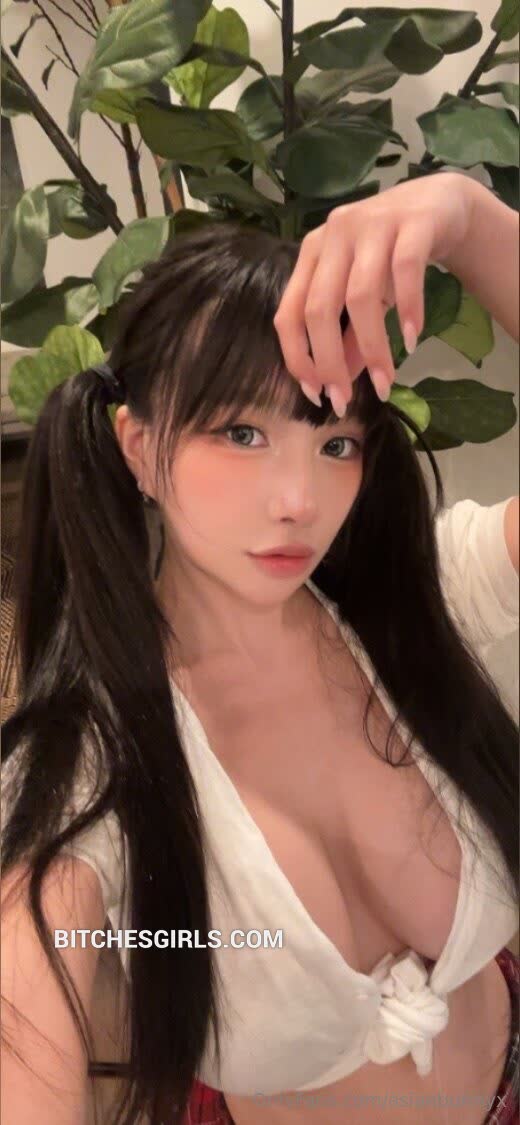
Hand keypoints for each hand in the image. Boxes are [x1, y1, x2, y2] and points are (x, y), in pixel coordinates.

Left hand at [273, 171, 474, 414]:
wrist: (440, 204)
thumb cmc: (391, 255)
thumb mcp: (366, 296)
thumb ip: (349, 334)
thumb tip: (340, 380)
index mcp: (312, 254)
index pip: (290, 313)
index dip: (298, 358)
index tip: (316, 395)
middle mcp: (334, 235)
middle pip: (320, 308)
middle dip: (329, 361)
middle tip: (345, 399)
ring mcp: (371, 224)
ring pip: (361, 295)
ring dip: (372, 346)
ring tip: (386, 380)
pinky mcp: (412, 222)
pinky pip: (406, 270)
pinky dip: (408, 309)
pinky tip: (412, 338)